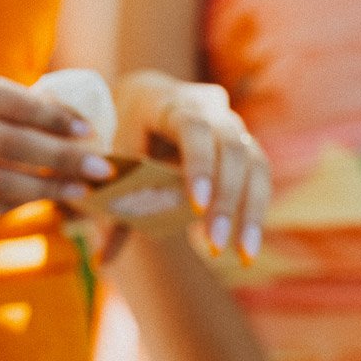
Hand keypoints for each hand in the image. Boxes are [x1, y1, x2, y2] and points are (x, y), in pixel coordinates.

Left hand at [119, 71, 268, 259]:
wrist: (145, 98)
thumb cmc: (123, 133)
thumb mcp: (113, 162)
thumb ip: (110, 208)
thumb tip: (101, 262)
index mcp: (171, 104)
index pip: (193, 129)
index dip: (198, 164)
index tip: (196, 205)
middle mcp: (211, 109)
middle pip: (231, 149)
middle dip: (226, 200)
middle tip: (215, 244)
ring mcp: (233, 125)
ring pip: (254, 163)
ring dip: (250, 211)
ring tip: (243, 254)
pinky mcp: (246, 144)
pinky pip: (259, 174)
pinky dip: (255, 210)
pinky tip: (247, 245)